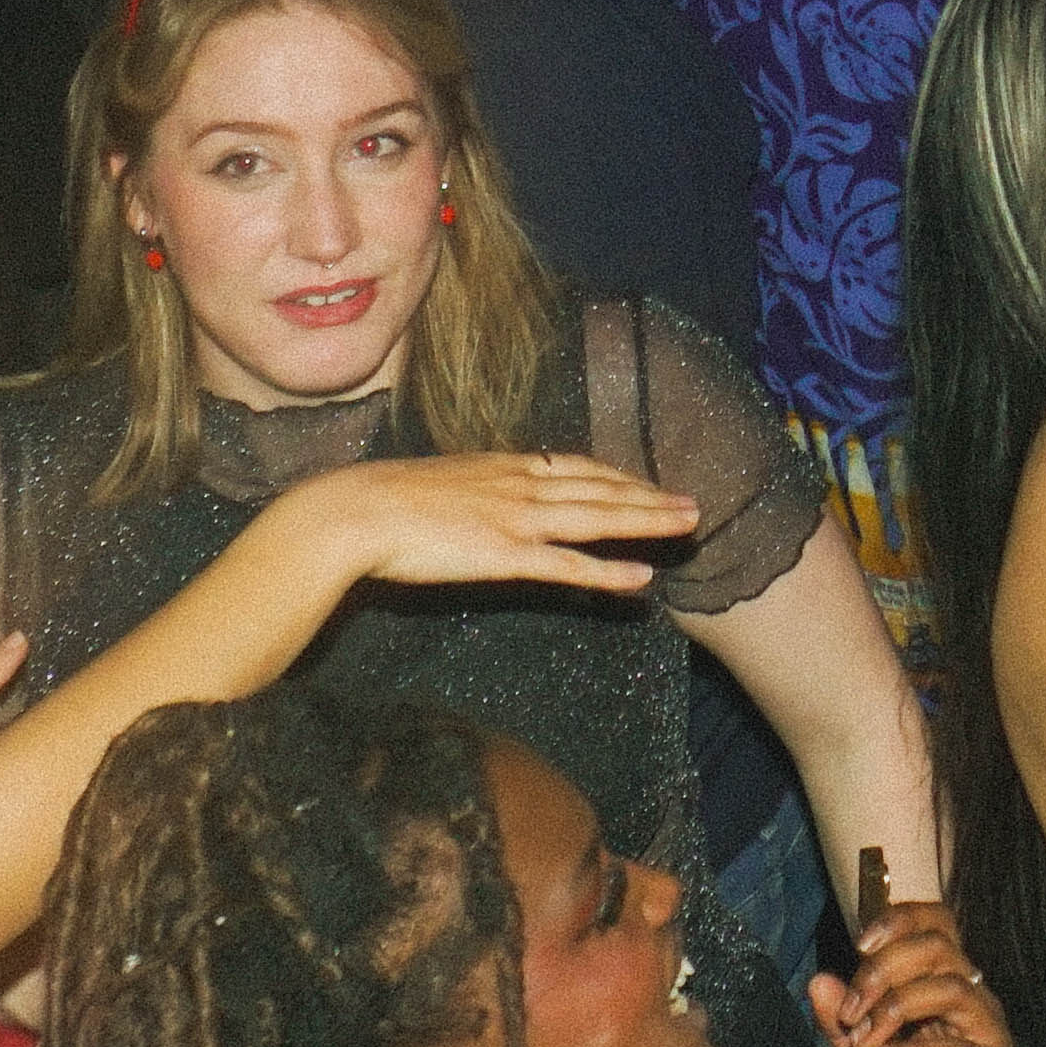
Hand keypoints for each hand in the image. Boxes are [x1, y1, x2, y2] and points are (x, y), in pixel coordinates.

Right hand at [259, 445, 701, 598]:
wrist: (353, 511)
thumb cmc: (382, 502)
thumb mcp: (440, 482)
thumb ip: (472, 488)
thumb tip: (483, 499)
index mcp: (501, 466)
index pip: (576, 466)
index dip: (617, 476)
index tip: (648, 483)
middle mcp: (518, 485)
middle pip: (600, 488)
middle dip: (649, 496)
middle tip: (692, 504)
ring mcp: (515, 518)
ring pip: (596, 517)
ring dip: (646, 521)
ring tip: (686, 526)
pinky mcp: (504, 554)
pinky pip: (567, 565)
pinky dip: (607, 571)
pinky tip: (640, 580)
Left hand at [809, 893, 1026, 1046]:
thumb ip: (843, 1026)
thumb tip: (818, 981)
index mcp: (945, 987)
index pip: (936, 924)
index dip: (899, 920)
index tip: (858, 944)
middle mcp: (973, 1002)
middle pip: (939, 948)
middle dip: (884, 969)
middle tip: (851, 1009)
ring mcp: (989, 1037)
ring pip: (953, 989)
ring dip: (896, 1007)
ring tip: (865, 1042)